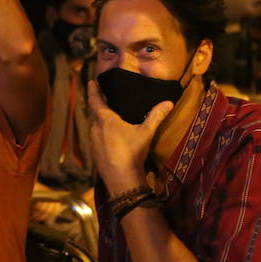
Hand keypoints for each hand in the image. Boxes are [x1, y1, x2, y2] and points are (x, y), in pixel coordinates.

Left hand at [85, 76, 170, 194]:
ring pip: (95, 126)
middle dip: (97, 105)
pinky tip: (109, 137)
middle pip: (94, 113)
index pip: (95, 100)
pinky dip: (101, 133)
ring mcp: (93, 142)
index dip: (93, 90)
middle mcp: (95, 129)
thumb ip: (156, 116)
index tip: (91, 82)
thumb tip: (169, 102)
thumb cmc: (132, 152)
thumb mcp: (146, 132)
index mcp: (105, 120)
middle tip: (102, 97)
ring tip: (107, 116)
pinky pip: (96, 138)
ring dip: (99, 120)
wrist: (121, 179)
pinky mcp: (95, 153)